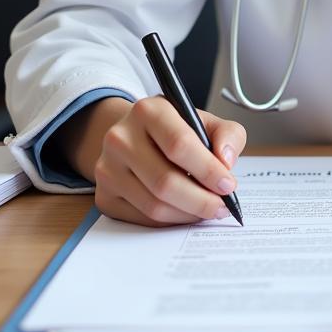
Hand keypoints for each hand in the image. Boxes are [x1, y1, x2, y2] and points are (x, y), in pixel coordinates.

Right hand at [88, 96, 247, 227]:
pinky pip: (142, 218)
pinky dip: (171, 221)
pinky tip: (186, 212)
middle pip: (165, 181)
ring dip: (188, 214)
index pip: (179, 144)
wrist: (134, 136)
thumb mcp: (205, 121)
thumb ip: (227, 135)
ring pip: (154, 205)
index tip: (228, 185)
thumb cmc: (175, 130)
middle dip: (201, 200)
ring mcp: (107, 168)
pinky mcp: (104, 195)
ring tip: (209, 209)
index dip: (208, 169)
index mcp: (148, 110)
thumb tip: (225, 161)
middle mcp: (120, 137)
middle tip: (222, 206)